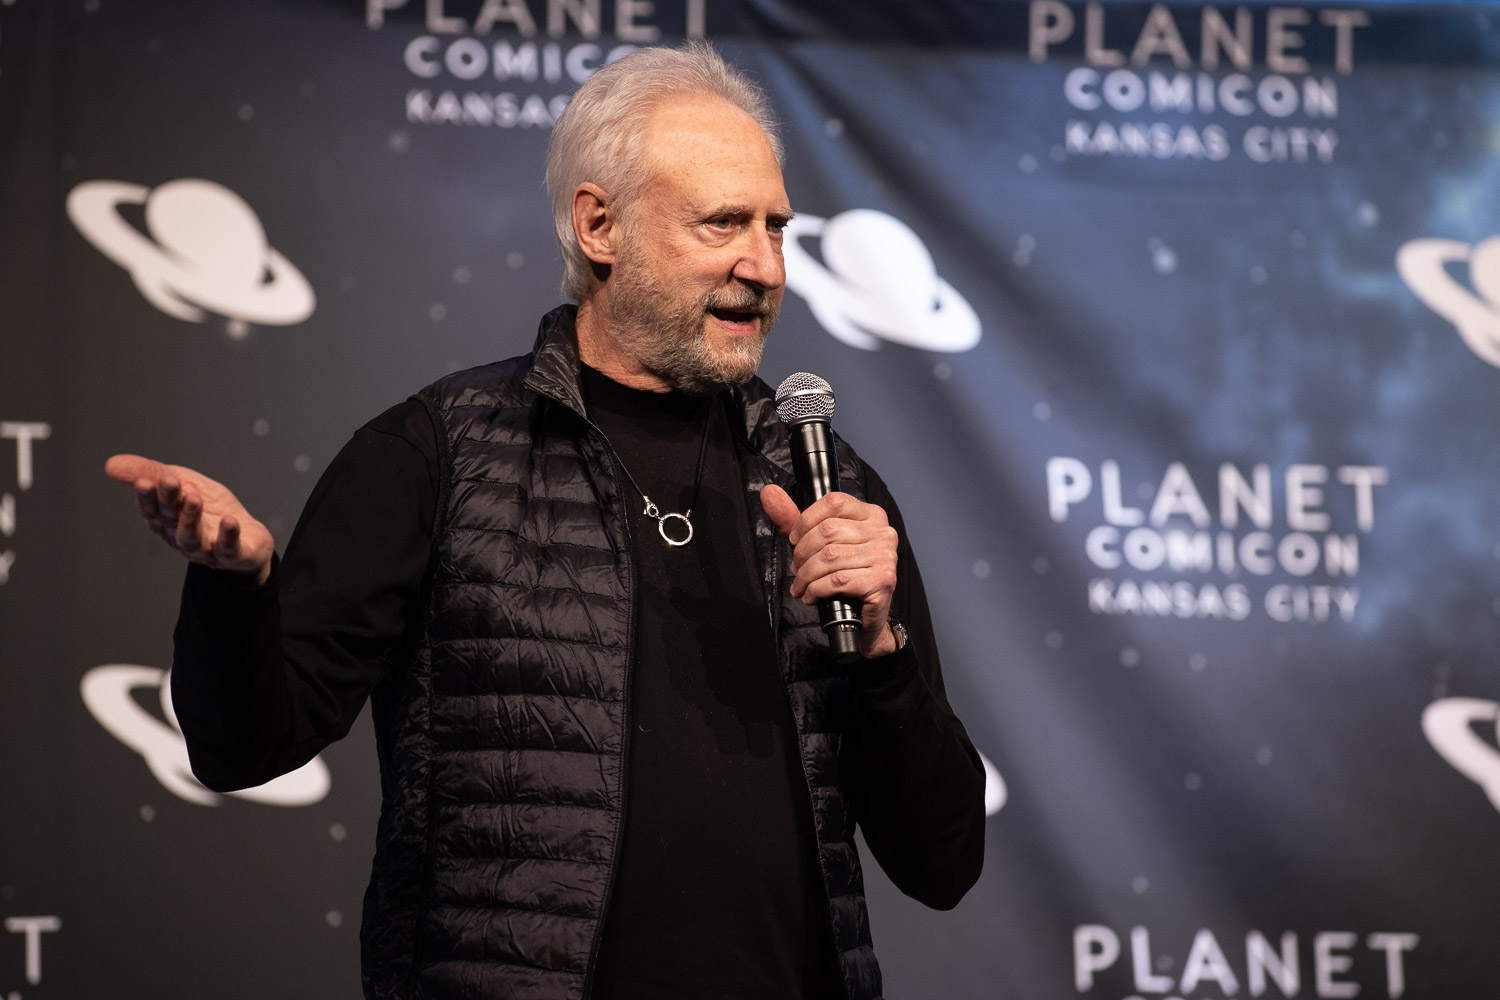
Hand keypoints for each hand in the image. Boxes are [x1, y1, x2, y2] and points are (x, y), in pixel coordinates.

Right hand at [105, 454, 274, 585]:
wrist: (248, 538)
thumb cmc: (209, 509)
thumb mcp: (184, 483)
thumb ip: (153, 473)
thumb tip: (110, 464)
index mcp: (165, 520)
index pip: (152, 509)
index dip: (147, 497)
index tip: (144, 481)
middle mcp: (180, 536)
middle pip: (170, 520)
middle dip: (168, 501)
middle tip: (170, 481)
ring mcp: (205, 548)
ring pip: (192, 538)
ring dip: (190, 518)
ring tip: (194, 498)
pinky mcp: (231, 555)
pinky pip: (228, 549)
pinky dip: (228, 536)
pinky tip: (230, 521)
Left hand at [760, 483, 899, 657]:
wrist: (864, 619)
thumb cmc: (843, 578)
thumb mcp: (816, 544)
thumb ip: (793, 519)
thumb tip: (768, 493)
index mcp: (871, 515)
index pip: (834, 502)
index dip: (805, 520)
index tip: (794, 540)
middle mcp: (883, 532)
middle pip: (828, 530)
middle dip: (802, 553)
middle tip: (796, 569)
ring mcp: (885, 556)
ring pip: (830, 557)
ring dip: (806, 575)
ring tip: (801, 585)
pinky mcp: (882, 581)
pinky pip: (837, 580)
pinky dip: (816, 590)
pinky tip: (812, 596)